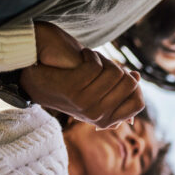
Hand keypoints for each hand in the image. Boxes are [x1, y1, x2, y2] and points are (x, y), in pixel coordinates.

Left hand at [19, 22, 143, 128]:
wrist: (36, 81)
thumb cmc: (69, 85)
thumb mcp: (95, 93)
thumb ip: (116, 90)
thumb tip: (136, 77)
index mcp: (106, 120)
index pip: (138, 103)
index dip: (134, 86)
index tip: (121, 75)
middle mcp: (97, 116)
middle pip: (129, 84)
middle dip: (119, 69)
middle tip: (103, 66)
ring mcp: (85, 104)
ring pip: (114, 72)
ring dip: (104, 59)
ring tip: (90, 60)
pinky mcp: (73, 89)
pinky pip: (96, 65)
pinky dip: (90, 54)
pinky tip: (81, 55)